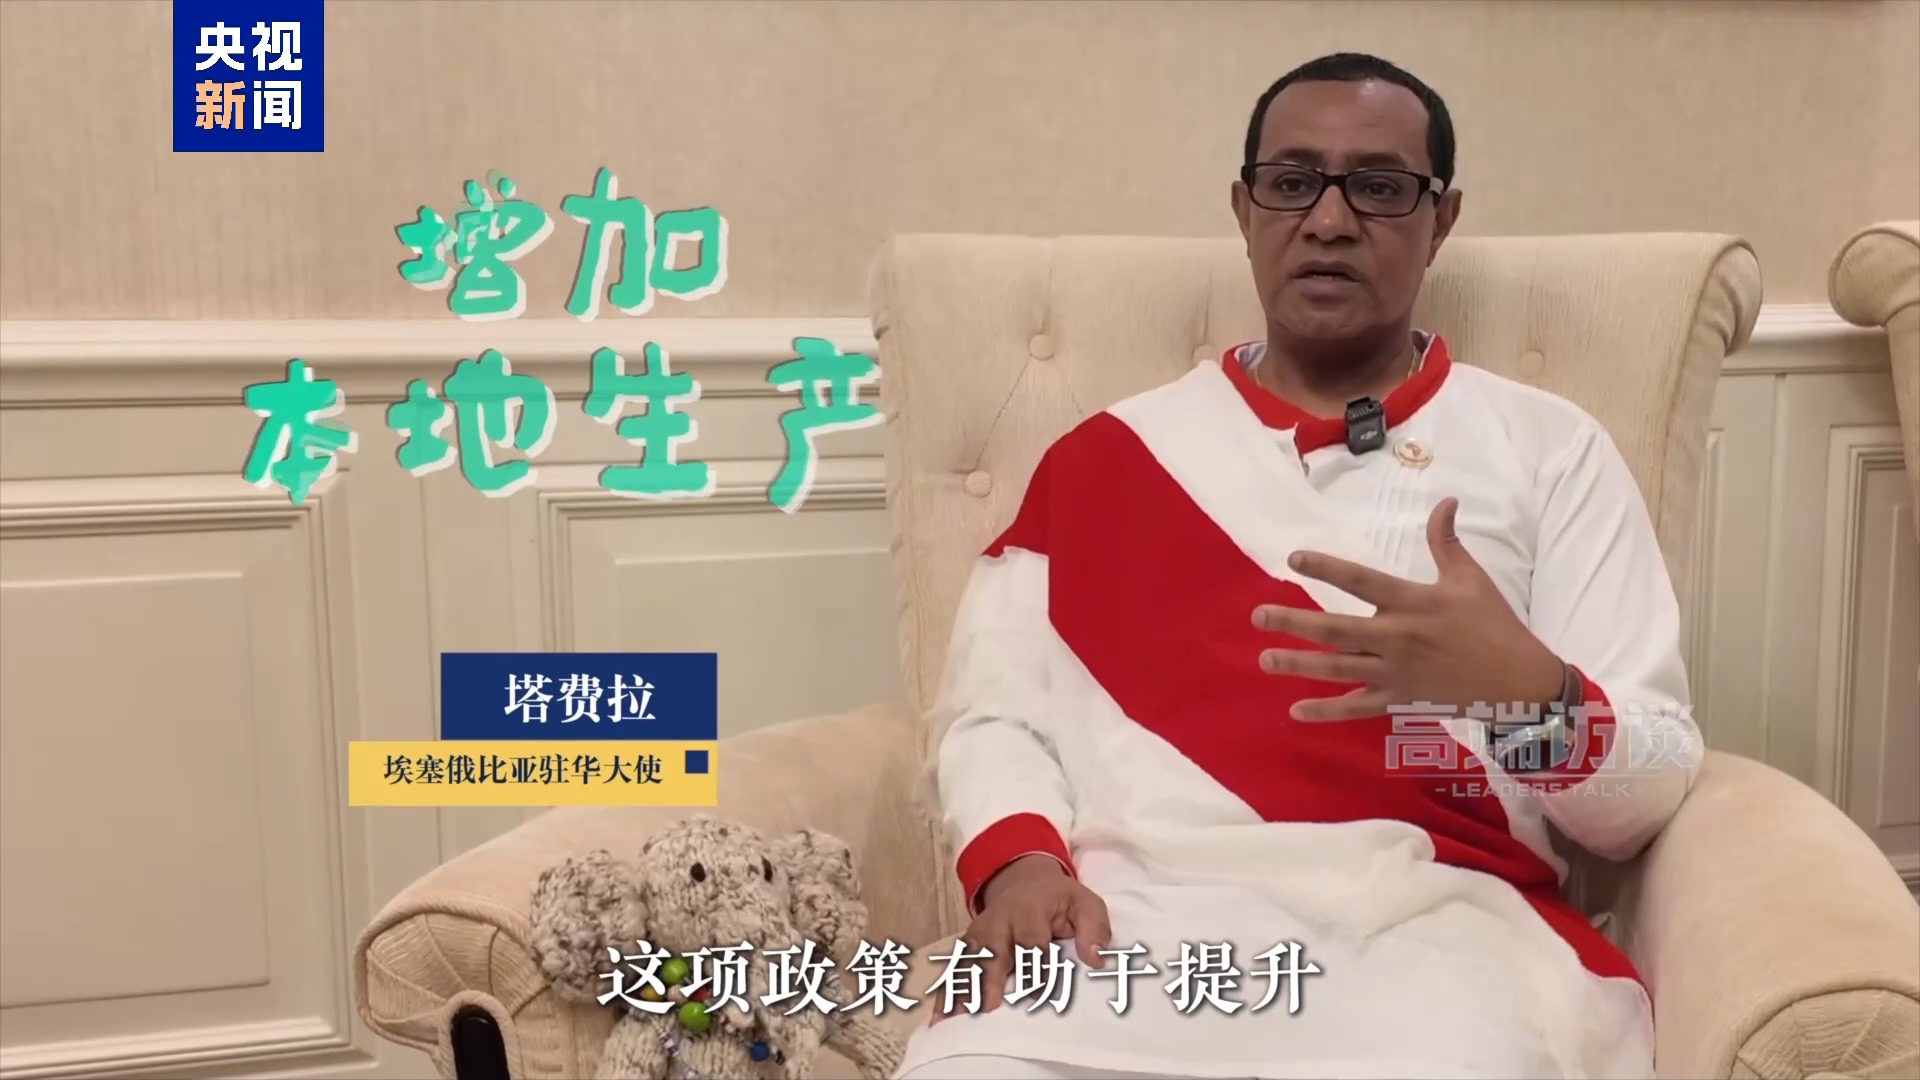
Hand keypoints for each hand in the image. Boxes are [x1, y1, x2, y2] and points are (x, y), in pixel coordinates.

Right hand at [931, 854, 1110, 1023]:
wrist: (1025, 882)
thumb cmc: (1059, 901)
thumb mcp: (1085, 903)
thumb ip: (1094, 927)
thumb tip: (1096, 958)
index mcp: (1028, 909)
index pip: (1031, 940)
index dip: (1035, 967)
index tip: (1039, 995)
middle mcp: (997, 920)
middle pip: (991, 951)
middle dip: (989, 978)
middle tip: (988, 1007)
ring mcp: (978, 933)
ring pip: (968, 961)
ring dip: (962, 989)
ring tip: (957, 1020)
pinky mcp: (967, 946)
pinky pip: (955, 969)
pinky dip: (946, 993)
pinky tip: (941, 1018)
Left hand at [1253, 498, 1564, 720]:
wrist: (1517, 680)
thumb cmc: (1493, 623)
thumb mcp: (1471, 578)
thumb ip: (1446, 541)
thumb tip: (1445, 500)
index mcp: (1412, 603)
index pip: (1361, 581)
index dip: (1326, 568)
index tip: (1294, 559)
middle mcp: (1396, 637)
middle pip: (1336, 630)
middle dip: (1294, 623)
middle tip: (1258, 616)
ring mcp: (1395, 672)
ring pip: (1338, 668)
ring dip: (1299, 665)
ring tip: (1265, 659)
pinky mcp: (1399, 699)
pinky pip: (1357, 706)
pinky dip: (1327, 711)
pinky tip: (1296, 710)